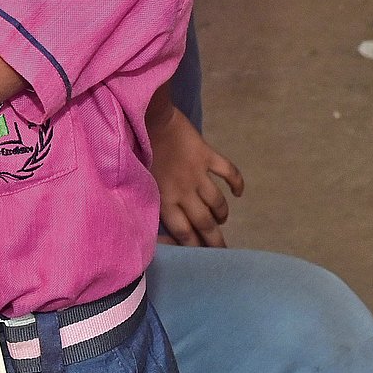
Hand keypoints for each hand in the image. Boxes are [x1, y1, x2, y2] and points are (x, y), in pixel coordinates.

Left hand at [149, 103, 244, 247]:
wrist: (145, 116)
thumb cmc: (133, 148)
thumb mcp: (137, 180)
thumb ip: (150, 198)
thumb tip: (155, 217)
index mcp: (164, 199)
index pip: (183, 233)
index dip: (193, 247)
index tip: (200, 256)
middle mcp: (183, 192)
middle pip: (204, 224)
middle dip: (215, 241)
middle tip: (223, 252)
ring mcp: (197, 174)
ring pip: (217, 203)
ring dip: (222, 214)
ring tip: (221, 218)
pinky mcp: (207, 155)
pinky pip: (228, 172)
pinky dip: (237, 182)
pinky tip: (239, 192)